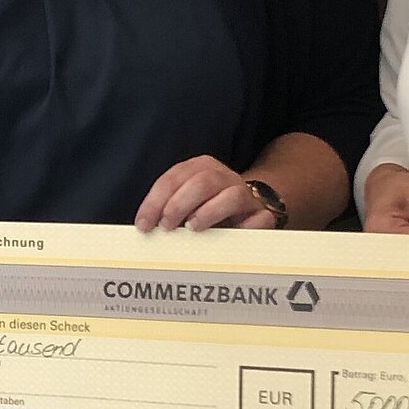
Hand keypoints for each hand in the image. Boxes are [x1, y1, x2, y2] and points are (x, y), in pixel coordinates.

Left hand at [134, 156, 273, 231]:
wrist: (253, 210)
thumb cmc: (210, 210)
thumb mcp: (186, 205)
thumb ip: (168, 210)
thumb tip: (145, 228)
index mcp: (201, 168)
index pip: (174, 178)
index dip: (155, 201)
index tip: (144, 224)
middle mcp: (224, 177)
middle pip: (202, 181)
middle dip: (179, 204)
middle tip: (166, 225)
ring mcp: (246, 195)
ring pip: (231, 195)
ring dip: (208, 212)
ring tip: (193, 228)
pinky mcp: (264, 214)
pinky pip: (258, 219)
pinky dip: (243, 229)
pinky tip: (229, 240)